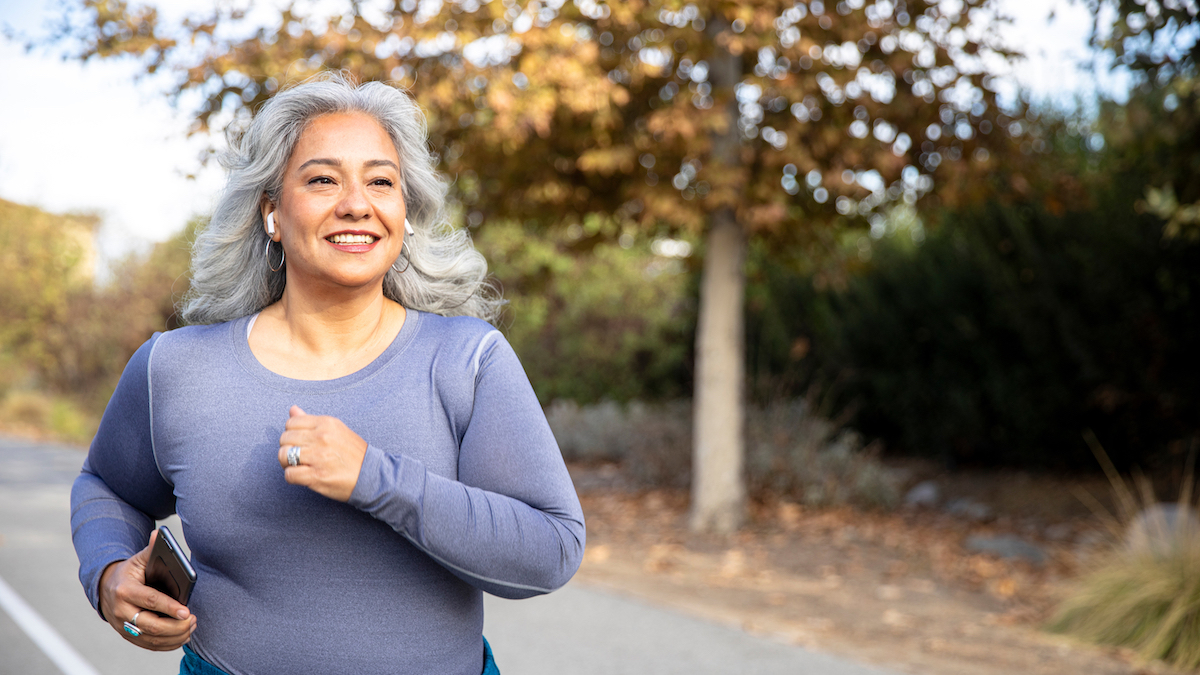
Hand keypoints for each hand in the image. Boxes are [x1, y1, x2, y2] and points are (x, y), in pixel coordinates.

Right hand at [98, 530, 194, 650]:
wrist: (105, 588)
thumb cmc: (129, 573)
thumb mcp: (138, 560)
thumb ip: (151, 550)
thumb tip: (159, 535)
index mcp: (125, 591)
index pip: (150, 601)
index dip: (169, 607)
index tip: (187, 611)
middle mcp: (121, 611)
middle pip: (151, 625)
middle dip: (175, 626)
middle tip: (193, 620)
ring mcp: (122, 626)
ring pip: (151, 638)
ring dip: (174, 636)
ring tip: (191, 628)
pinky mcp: (126, 635)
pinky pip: (148, 645)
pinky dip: (167, 645)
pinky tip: (181, 638)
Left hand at [277, 405, 368, 501]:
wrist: (371, 475)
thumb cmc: (353, 453)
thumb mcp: (335, 430)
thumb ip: (311, 420)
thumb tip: (292, 409)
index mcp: (326, 423)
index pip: (291, 423)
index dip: (291, 434)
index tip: (299, 442)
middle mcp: (321, 437)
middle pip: (284, 439)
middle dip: (287, 448)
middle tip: (297, 456)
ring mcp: (318, 456)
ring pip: (283, 455)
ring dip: (286, 463)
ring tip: (297, 466)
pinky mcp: (317, 476)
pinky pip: (290, 474)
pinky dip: (292, 477)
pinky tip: (302, 477)